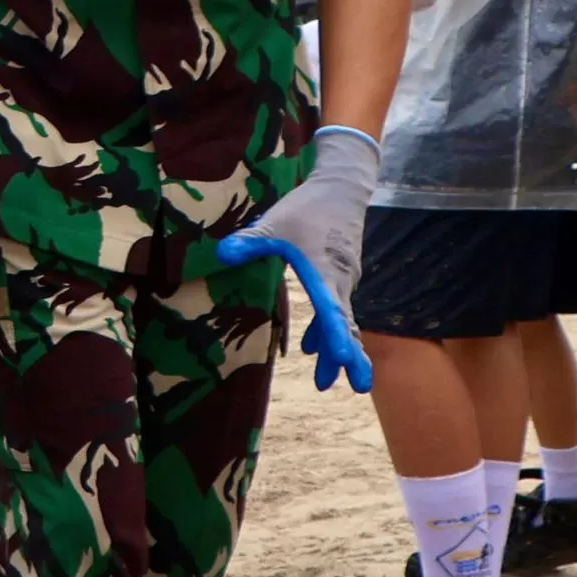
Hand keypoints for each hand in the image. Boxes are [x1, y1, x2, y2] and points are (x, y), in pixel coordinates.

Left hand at [216, 124, 380, 392]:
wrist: (341, 189)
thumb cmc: (309, 206)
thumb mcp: (275, 223)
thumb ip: (250, 242)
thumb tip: (222, 254)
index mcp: (326, 272)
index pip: (335, 311)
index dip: (337, 337)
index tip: (344, 360)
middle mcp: (341, 280)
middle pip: (346, 324)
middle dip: (348, 355)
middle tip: (354, 386)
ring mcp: (343, 280)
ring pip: (343, 320)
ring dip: (335, 348)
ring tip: (324, 380)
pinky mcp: (340, 276)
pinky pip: (336, 310)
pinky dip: (327, 329)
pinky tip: (310, 346)